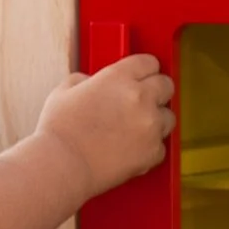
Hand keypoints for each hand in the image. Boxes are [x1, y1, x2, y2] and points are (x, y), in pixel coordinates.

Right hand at [36, 54, 175, 195]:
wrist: (61, 166)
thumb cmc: (58, 131)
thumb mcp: (64, 90)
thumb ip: (85, 80)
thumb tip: (93, 83)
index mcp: (118, 77)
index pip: (148, 62)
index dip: (144, 70)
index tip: (143, 76)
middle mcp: (140, 97)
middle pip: (167, 85)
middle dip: (157, 92)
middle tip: (144, 102)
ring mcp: (150, 125)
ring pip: (169, 116)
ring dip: (156, 120)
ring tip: (135, 130)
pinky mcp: (153, 151)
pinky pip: (161, 146)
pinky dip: (149, 149)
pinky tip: (131, 150)